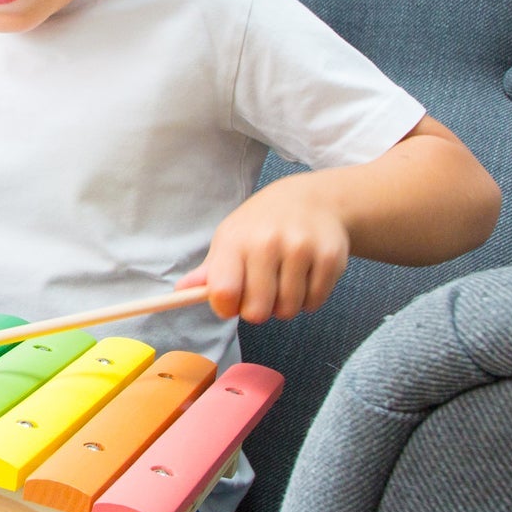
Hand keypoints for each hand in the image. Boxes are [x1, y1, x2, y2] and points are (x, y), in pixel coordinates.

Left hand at [176, 176, 350, 322]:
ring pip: (288, 311)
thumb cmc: (261, 225)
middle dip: (257, 310)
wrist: (312, 200)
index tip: (230, 301)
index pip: (224, 291)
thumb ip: (209, 271)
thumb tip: (181, 291)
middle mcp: (269, 243)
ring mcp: (302, 249)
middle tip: (261, 291)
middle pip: (258, 311)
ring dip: (284, 305)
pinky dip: (308, 300)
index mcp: (236, 240)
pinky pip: (314, 303)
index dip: (225, 306)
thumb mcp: (230, 239)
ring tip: (283, 281)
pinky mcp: (331, 258)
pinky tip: (304, 277)